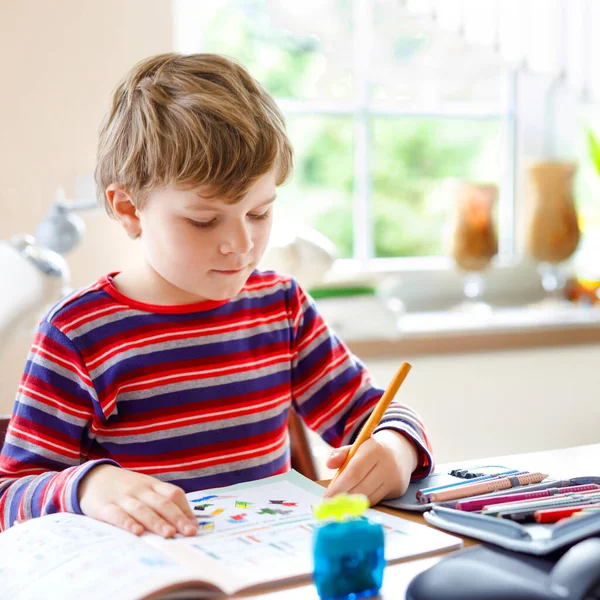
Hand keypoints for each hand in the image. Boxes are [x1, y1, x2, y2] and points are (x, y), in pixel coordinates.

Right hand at [78, 464, 197, 537]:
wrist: (93, 477)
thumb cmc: (126, 488)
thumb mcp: (145, 489)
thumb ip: (162, 502)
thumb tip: (186, 523)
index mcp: (153, 484)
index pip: (174, 494)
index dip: (185, 510)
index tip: (194, 526)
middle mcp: (141, 489)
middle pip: (162, 502)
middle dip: (177, 518)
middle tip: (188, 532)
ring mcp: (123, 497)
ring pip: (143, 509)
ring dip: (157, 522)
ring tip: (169, 534)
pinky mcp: (105, 507)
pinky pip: (118, 515)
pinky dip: (128, 523)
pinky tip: (137, 532)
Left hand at [323, 430, 417, 504]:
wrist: (401, 450)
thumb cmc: (372, 449)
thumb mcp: (357, 446)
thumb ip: (341, 453)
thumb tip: (329, 464)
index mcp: (374, 449)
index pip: (354, 471)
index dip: (339, 486)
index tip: (327, 496)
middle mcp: (387, 464)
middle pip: (361, 486)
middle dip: (343, 497)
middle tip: (330, 504)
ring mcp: (394, 478)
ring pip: (368, 496)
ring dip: (352, 502)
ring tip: (339, 503)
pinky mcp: (398, 489)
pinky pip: (376, 499)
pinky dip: (362, 501)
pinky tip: (353, 502)